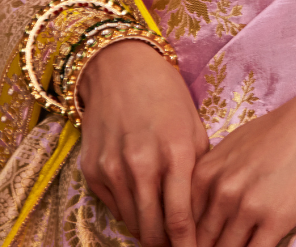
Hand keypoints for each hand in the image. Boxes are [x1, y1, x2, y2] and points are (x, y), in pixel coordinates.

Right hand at [78, 39, 208, 246]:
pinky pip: (115, 207)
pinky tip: (142, 200)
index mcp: (176, 152)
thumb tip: (203, 214)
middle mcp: (142, 164)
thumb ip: (198, 171)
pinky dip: (130, 211)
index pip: (181, 220)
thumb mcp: (194, 128)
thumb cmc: (166, 96)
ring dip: (148, 231)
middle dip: (167, 245)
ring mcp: (113, 169)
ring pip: (132, 223)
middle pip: (153, 231)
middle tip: (179, 246)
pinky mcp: (93, 170)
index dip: (189, 246)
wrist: (121, 67)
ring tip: (163, 230)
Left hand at [192, 63, 295, 246]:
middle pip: (202, 241)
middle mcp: (221, 190)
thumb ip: (215, 177)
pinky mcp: (275, 220)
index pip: (183, 222)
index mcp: (207, 172)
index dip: (187, 239)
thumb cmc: (283, 129)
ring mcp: (247, 206)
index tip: (193, 244)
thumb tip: (205, 208)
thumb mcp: (237, 146)